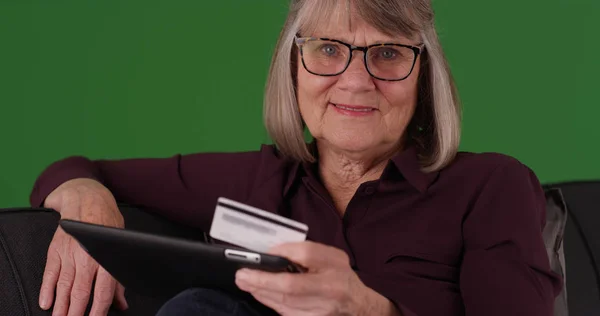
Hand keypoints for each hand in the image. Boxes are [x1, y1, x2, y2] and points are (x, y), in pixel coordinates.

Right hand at [41, 178, 127, 315]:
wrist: (86, 199)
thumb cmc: (107, 222)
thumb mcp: (120, 245)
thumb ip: (118, 277)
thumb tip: (121, 303)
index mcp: (105, 257)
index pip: (103, 290)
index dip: (99, 310)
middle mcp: (86, 257)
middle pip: (80, 292)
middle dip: (76, 313)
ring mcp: (68, 254)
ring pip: (64, 286)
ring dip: (61, 306)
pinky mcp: (55, 250)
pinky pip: (50, 273)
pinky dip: (47, 289)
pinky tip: (46, 302)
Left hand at [235, 241, 399, 315]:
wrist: (357, 305)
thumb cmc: (339, 275)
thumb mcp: (330, 256)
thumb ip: (306, 251)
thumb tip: (274, 252)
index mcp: (335, 265)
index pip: (307, 254)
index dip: (283, 251)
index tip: (264, 252)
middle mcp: (331, 288)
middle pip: (291, 285)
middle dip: (262, 280)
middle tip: (241, 274)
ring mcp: (322, 308)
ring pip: (285, 302)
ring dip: (261, 292)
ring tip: (245, 282)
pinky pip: (286, 312)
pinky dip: (270, 302)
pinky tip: (259, 294)